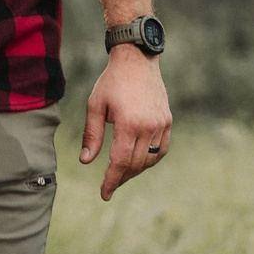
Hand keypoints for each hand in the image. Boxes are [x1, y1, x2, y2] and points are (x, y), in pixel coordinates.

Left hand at [79, 44, 171, 200]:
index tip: (104, 193)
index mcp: (128, 123)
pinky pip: (162, 150)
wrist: (136, 59)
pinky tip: (139, 160)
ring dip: (135, 169)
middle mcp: (148, 127)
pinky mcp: (167, 121)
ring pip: (150, 160)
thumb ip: (91, 135)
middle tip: (109, 184)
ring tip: (121, 172)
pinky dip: (151, 159)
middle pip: (135, 164)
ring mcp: (161, 125)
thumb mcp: (95, 105)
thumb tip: (86, 161)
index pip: (120, 162)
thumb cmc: (111, 81)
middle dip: (121, 177)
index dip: (112, 180)